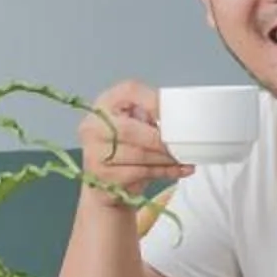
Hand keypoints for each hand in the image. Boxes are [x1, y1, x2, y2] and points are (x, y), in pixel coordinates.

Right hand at [76, 81, 189, 207]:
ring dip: (165, 157)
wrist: (101, 185)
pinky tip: (178, 170)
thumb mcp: (135, 124)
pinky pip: (139, 173)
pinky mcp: (101, 176)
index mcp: (104, 104)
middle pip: (130, 129)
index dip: (154, 101)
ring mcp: (94, 153)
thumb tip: (180, 123)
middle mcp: (93, 126)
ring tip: (183, 158)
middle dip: (161, 139)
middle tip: (183, 145)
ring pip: (137, 154)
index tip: (176, 114)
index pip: (129, 91)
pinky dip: (163, 171)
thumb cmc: (123, 148)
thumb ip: (151, 116)